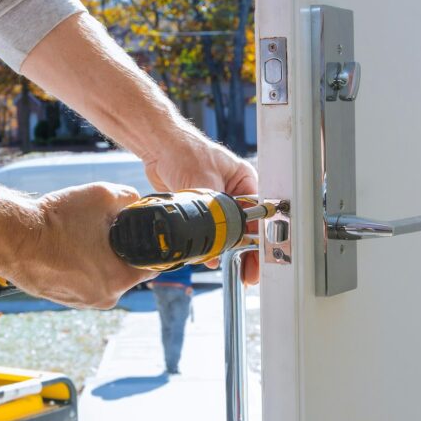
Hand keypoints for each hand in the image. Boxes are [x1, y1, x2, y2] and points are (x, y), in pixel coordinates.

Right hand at [3, 182, 153, 307]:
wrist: (11, 238)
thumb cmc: (56, 220)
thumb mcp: (101, 195)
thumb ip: (129, 198)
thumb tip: (137, 202)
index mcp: (119, 279)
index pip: (152, 266)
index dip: (152, 246)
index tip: (144, 233)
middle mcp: (103, 298)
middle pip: (126, 270)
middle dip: (121, 250)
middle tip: (104, 229)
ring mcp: (82, 302)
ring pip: (103, 276)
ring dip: (99, 258)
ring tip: (81, 237)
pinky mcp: (63, 299)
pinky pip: (83, 281)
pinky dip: (80, 266)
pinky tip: (68, 248)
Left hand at [143, 131, 259, 283]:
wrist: (158, 147)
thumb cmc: (184, 151)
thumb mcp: (204, 183)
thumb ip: (211, 215)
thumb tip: (214, 247)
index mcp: (246, 182)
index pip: (260, 216)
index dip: (262, 241)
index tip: (259, 260)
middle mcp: (236, 193)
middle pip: (248, 229)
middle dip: (247, 251)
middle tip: (246, 273)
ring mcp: (219, 202)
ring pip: (229, 233)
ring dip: (228, 249)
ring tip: (232, 268)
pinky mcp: (202, 209)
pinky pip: (211, 232)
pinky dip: (211, 244)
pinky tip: (210, 256)